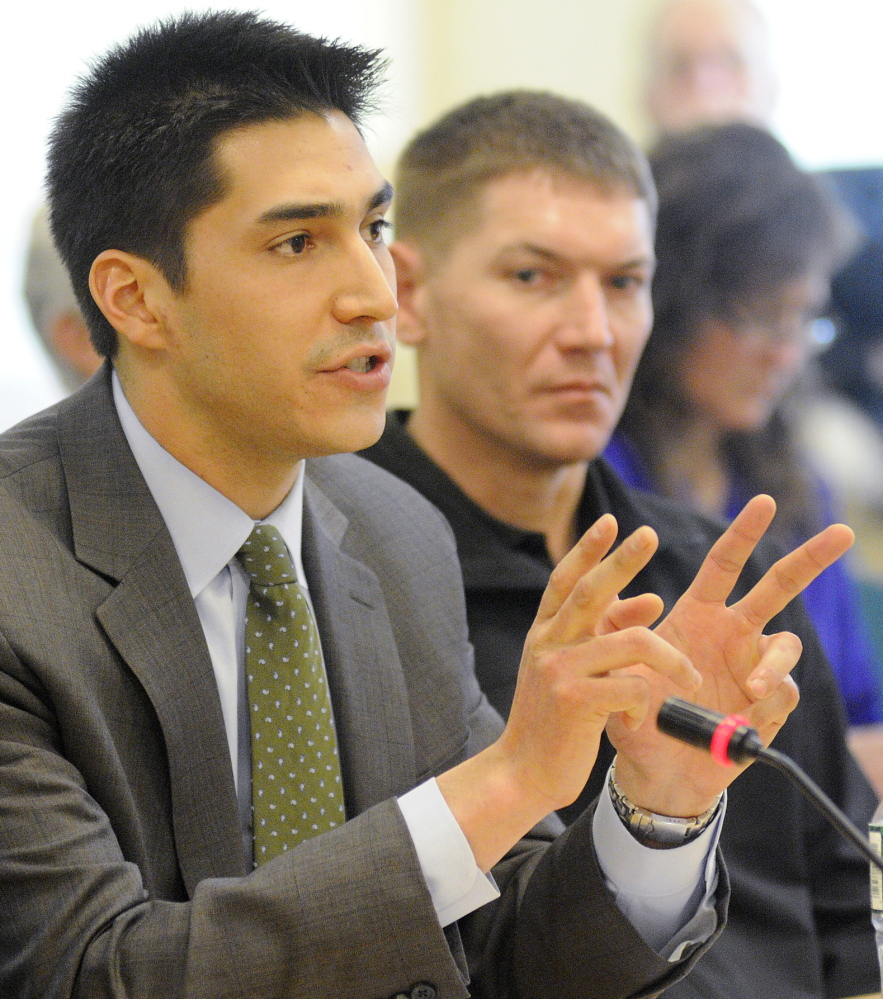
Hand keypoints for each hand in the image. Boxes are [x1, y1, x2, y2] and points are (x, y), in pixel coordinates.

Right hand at [437, 512, 700, 869]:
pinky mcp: (574, 700)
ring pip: (631, 641)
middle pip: (590, 591)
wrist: (523, 773)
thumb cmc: (555, 722)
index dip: (587, 550)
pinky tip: (638, 720)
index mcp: (544, 634)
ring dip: (670, 657)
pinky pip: (631, 686)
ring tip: (689, 678)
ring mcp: (558, 670)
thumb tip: (650, 599)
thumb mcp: (573, 672)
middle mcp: (547, 643)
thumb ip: (605, 635)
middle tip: (650, 534)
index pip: (566, 580)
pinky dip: (645, 703)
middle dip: (622, 560)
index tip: (610, 521)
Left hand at [609, 494, 854, 816]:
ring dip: (772, 663)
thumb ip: (615, 634)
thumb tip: (622, 604)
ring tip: (752, 685)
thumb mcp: (616, 668)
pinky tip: (744, 715)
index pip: (724, 565)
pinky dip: (768, 701)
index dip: (743, 533)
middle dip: (810, 559)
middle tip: (841, 532)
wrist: (653, 771)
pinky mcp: (767, 709)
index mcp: (698, 615)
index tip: (764, 500)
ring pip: (787, 647)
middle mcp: (733, 635)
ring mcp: (754, 670)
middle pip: (779, 588)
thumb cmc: (633, 712)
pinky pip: (783, 694)